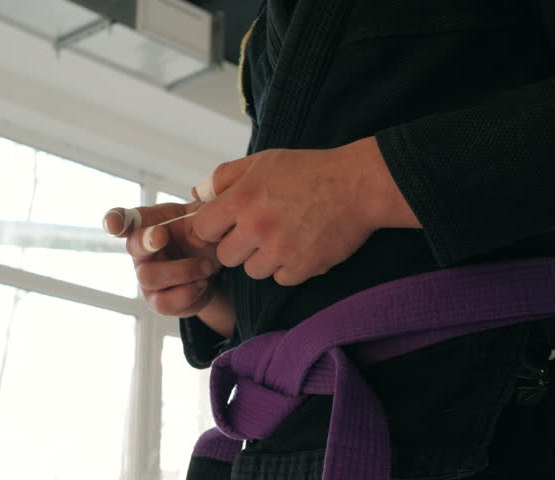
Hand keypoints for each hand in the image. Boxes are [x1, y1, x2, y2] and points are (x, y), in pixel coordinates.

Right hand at [103, 202, 234, 335]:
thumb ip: (200, 219)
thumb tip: (196, 235)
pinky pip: (164, 303)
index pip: (123, 219)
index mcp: (148, 222)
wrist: (213, 265)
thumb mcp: (203, 218)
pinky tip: (202, 284)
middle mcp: (140, 249)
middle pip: (133, 247)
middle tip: (161, 236)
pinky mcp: (156, 301)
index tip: (113, 224)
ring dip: (185, 271)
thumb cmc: (198, 233)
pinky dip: (189, 293)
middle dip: (147, 242)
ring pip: (150, 277)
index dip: (114, 221)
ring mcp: (145, 276)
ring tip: (207, 266)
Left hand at [191, 137, 418, 285]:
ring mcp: (280, 250)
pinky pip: (281, 279)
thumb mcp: (262, 161)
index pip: (203, 228)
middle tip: (259, 231)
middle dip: (238, 246)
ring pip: (252, 271)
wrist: (357, 185)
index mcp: (242, 199)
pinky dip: (289, 268)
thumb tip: (197, 194)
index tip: (227, 224)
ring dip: (263, 259)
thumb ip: (225, 177)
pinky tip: (301, 247)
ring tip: (283, 238)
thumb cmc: (309, 170)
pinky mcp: (303, 267)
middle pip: (225, 256)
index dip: (214, 227)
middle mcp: (256, 227)